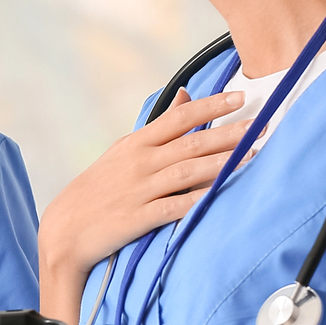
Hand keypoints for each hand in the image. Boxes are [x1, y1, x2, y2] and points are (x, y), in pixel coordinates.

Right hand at [39, 88, 250, 287]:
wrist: (64, 229)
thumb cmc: (97, 189)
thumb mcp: (123, 151)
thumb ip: (158, 127)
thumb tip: (185, 95)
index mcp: (135, 144)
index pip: (178, 117)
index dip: (211, 106)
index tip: (241, 97)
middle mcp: (139, 163)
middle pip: (191, 143)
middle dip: (229, 133)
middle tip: (261, 124)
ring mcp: (139, 190)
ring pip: (188, 172)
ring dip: (223, 162)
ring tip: (253, 154)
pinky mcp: (139, 218)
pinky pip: (176, 206)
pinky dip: (199, 199)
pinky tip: (222, 193)